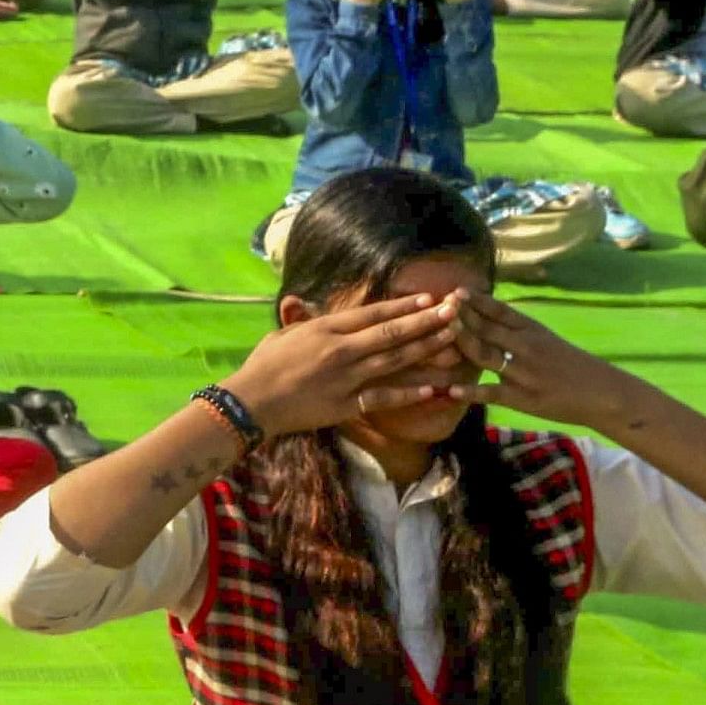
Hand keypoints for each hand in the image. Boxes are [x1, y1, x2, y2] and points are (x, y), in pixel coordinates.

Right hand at [224, 291, 469, 437]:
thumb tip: (305, 306)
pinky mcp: (345, 405)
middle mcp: (340, 350)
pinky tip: (432, 389)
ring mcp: (345, 378)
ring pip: (394, 362)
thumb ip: (302, 321)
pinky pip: (382, 398)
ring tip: (453, 342)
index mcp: (325, 329)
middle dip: (426, 323)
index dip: (403, 306)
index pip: (372, 314)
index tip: (429, 299)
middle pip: (391, 334)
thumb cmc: (262, 366)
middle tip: (455, 313)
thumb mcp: (281, 335)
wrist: (250, 402)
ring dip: (426, 351)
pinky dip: (407, 394)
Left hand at [453, 290, 643, 429]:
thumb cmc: (568, 364)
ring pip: (485, 355)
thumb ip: (514, 327)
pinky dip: (472, 392)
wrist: (603, 394)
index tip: (453, 290)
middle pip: (487, 328)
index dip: (476, 300)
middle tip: (435, 307)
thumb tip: (481, 311)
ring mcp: (523, 372)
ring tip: (436, 336)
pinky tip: (451, 390)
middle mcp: (526, 346)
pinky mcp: (523, 398)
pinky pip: (493, 393)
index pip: (500, 310)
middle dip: (460, 317)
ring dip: (461, 344)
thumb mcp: (545, 338)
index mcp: (531, 330)